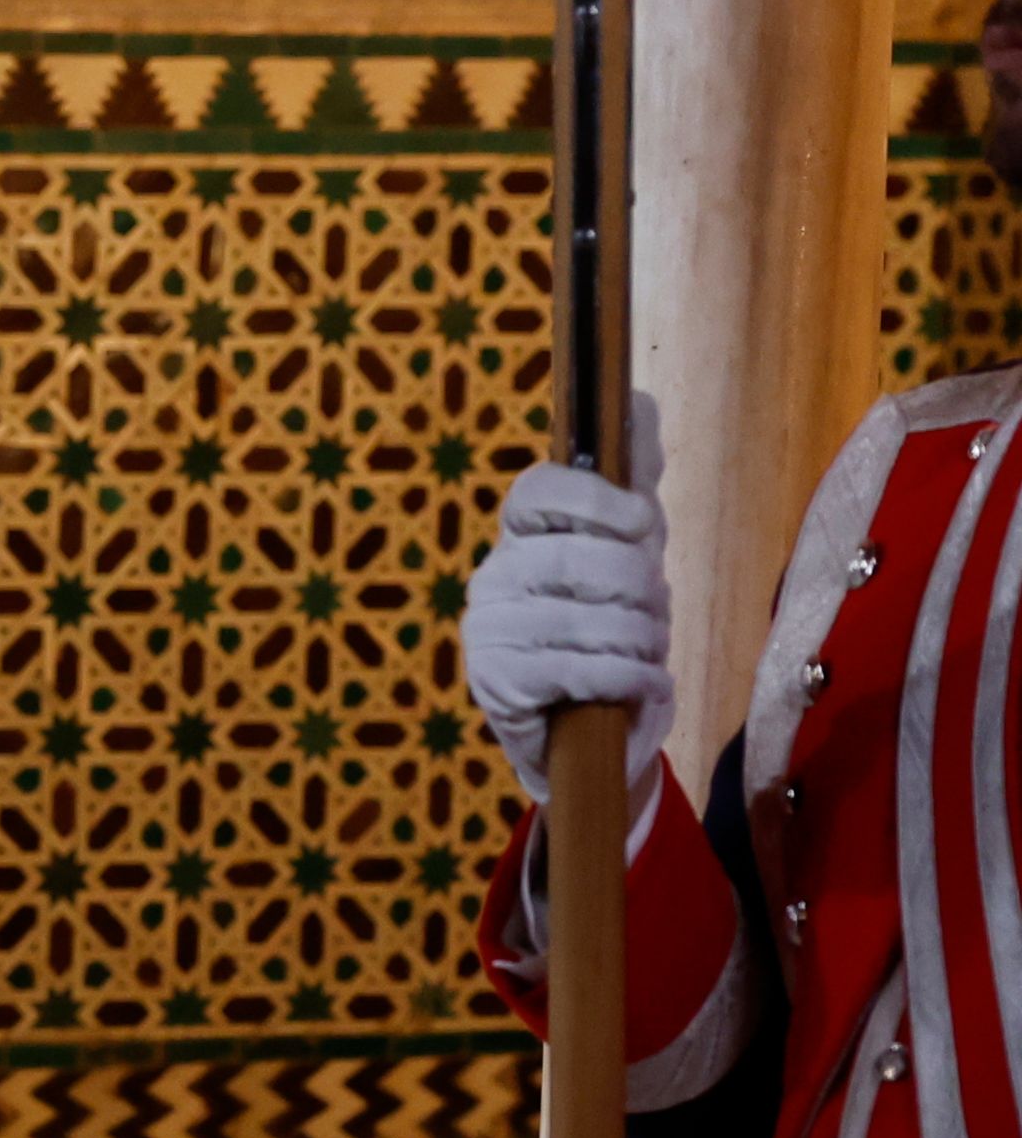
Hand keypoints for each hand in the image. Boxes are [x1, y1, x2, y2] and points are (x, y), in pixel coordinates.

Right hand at [461, 403, 671, 802]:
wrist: (586, 735)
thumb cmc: (609, 631)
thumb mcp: (629, 554)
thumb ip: (633, 482)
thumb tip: (640, 402)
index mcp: (518, 538)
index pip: (538, 493)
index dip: (597, 503)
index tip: (639, 525)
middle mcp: (491, 578)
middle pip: (585, 559)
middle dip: (643, 593)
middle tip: (651, 615)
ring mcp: (486, 631)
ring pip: (593, 618)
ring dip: (642, 642)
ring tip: (644, 656)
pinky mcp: (495, 683)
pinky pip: (580, 666)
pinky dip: (627, 679)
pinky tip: (634, 686)